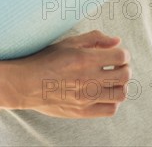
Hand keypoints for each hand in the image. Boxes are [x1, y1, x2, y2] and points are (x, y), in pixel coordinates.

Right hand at [14, 30, 130, 118]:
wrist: (27, 84)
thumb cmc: (47, 59)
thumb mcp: (69, 43)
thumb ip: (95, 39)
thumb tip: (117, 41)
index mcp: (84, 59)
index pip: (120, 57)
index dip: (123, 54)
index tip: (117, 54)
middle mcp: (88, 79)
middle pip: (124, 75)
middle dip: (125, 68)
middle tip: (117, 66)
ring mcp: (86, 98)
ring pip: (121, 93)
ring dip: (121, 85)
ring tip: (112, 80)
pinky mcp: (83, 112)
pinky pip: (111, 109)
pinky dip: (112, 100)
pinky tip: (104, 93)